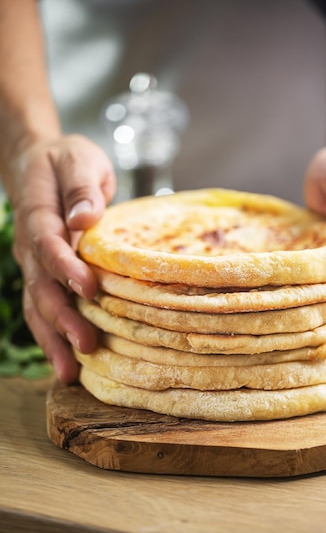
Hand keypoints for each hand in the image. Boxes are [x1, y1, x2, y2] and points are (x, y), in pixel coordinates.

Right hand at [8, 134, 115, 382]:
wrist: (38, 164)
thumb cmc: (65, 162)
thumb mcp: (78, 160)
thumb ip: (81, 188)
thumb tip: (85, 218)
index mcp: (38, 214)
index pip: (48, 244)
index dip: (65, 268)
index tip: (88, 288)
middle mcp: (30, 245)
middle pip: (41, 286)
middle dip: (63, 317)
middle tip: (86, 344)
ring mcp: (32, 264)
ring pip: (37, 305)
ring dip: (53, 338)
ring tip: (71, 372)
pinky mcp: (41, 276)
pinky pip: (42, 309)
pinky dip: (51, 336)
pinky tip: (66, 363)